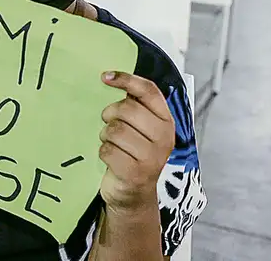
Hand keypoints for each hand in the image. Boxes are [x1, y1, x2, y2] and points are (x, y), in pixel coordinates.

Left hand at [98, 71, 175, 212]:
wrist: (134, 193)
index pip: (148, 91)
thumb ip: (135, 106)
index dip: (126, 79)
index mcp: (166, 121)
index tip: (105, 77)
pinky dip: (103, 152)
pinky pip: (107, 150)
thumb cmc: (134, 154)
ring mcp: (151, 157)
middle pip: (127, 108)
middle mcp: (163, 137)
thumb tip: (111, 78)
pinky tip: (110, 158)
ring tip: (112, 143)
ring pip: (115, 130)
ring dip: (106, 136)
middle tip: (109, 123)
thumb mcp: (142, 129)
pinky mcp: (134, 172)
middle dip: (111, 114)